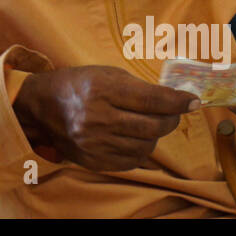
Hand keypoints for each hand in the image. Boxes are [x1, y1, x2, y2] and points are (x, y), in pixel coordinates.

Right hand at [14, 66, 199, 172]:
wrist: (42, 107)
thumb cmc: (79, 84)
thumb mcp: (106, 74)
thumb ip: (139, 88)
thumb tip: (174, 100)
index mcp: (102, 89)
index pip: (152, 99)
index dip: (178, 101)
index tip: (194, 101)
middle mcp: (98, 118)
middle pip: (153, 126)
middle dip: (171, 119)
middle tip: (174, 112)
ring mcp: (95, 143)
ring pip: (146, 145)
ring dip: (156, 135)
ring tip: (150, 123)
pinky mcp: (94, 160)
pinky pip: (132, 160)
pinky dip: (141, 149)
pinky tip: (136, 138)